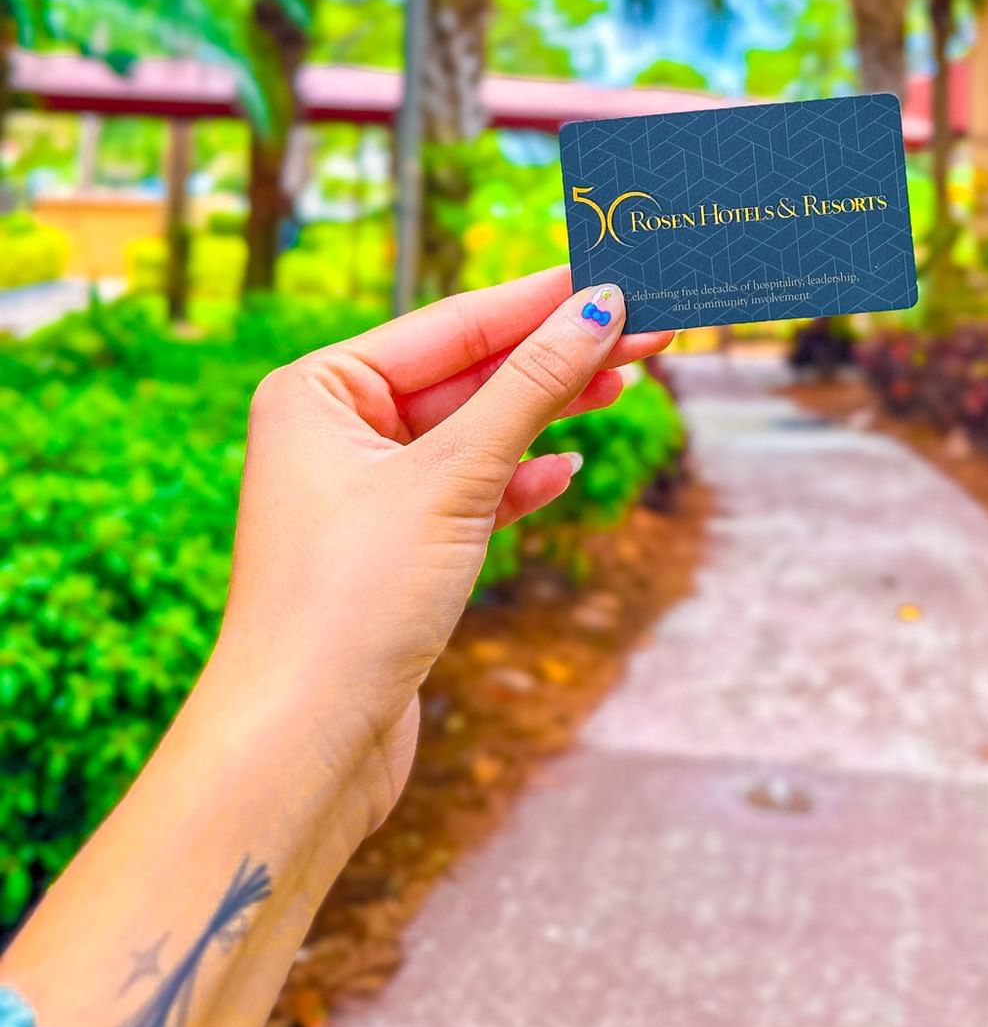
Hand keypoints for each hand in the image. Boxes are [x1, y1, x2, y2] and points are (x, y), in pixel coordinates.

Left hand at [214, 266, 668, 833]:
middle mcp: (331, 430)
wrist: (299, 751)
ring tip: (626, 384)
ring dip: (548, 412)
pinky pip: (467, 491)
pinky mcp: (391, 551)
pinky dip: (518, 480)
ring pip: (474, 432)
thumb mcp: (453, 478)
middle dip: (557, 355)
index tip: (619, 275)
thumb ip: (531, 388)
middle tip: (650, 332)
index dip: (543, 300)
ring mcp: (360, 492)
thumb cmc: (349, 601)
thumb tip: (600, 308)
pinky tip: (565, 471)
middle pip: (469, 373)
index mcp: (318, 389)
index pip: (453, 324)